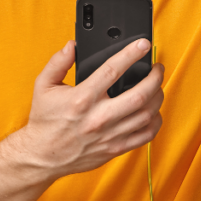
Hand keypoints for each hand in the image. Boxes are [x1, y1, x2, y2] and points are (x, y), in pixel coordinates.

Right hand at [17, 39, 164, 177]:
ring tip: (157, 86)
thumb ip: (58, 62)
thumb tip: (72, 45)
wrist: (42, 155)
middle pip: (139, 94)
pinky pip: (145, 135)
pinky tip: (153, 111)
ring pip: (146, 114)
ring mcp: (109, 135)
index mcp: (82, 98)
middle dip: (154, 77)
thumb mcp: (43, 85)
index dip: (131, 54)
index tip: (143, 45)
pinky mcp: (115, 148)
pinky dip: (155, 122)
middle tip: (157, 68)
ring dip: (158, 97)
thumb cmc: (44, 120)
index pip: (112, 70)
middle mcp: (99, 117)